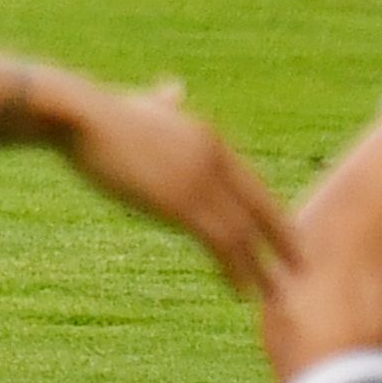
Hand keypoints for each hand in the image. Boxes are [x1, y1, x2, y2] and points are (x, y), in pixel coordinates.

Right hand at [36, 70, 301, 299]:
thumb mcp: (144, 105)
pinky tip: (241, 292)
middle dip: (282, 241)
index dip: (270, 214)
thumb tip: (173, 88)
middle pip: (258, 209)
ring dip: (261, 267)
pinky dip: (235, 270)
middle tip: (301, 270)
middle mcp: (214, 161)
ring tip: (273, 294)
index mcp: (208, 140)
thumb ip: (165, 103)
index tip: (286, 237)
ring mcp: (199, 182)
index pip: (251, 184)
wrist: (79, 117)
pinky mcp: (179, 203)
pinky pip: (219, 244)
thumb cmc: (101, 114)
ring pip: (243, 232)